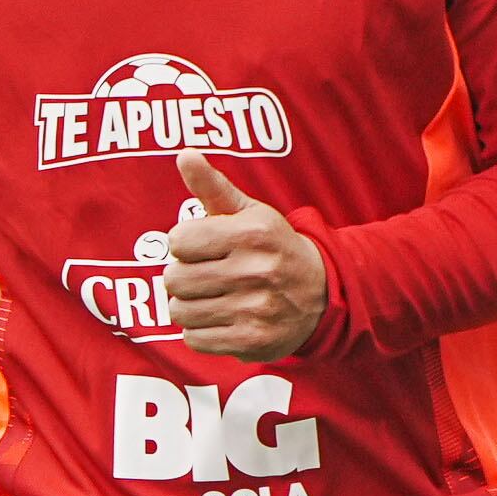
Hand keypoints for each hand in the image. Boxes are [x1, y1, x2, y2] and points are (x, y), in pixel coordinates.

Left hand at [163, 156, 325, 358]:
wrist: (321, 293)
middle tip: (205, 274)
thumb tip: (184, 154)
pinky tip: (220, 318)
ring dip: (188, 305)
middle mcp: (256, 271)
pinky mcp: (252, 341)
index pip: (178, 241)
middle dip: (183, 276)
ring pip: (180, 311)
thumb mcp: (250, 212)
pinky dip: (200, 331)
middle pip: (175, 278)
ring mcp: (255, 309)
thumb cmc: (272, 247)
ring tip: (210, 297)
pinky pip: (195, 339)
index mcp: (252, 233)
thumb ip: (212, 186)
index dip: (185, 244)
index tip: (203, 246)